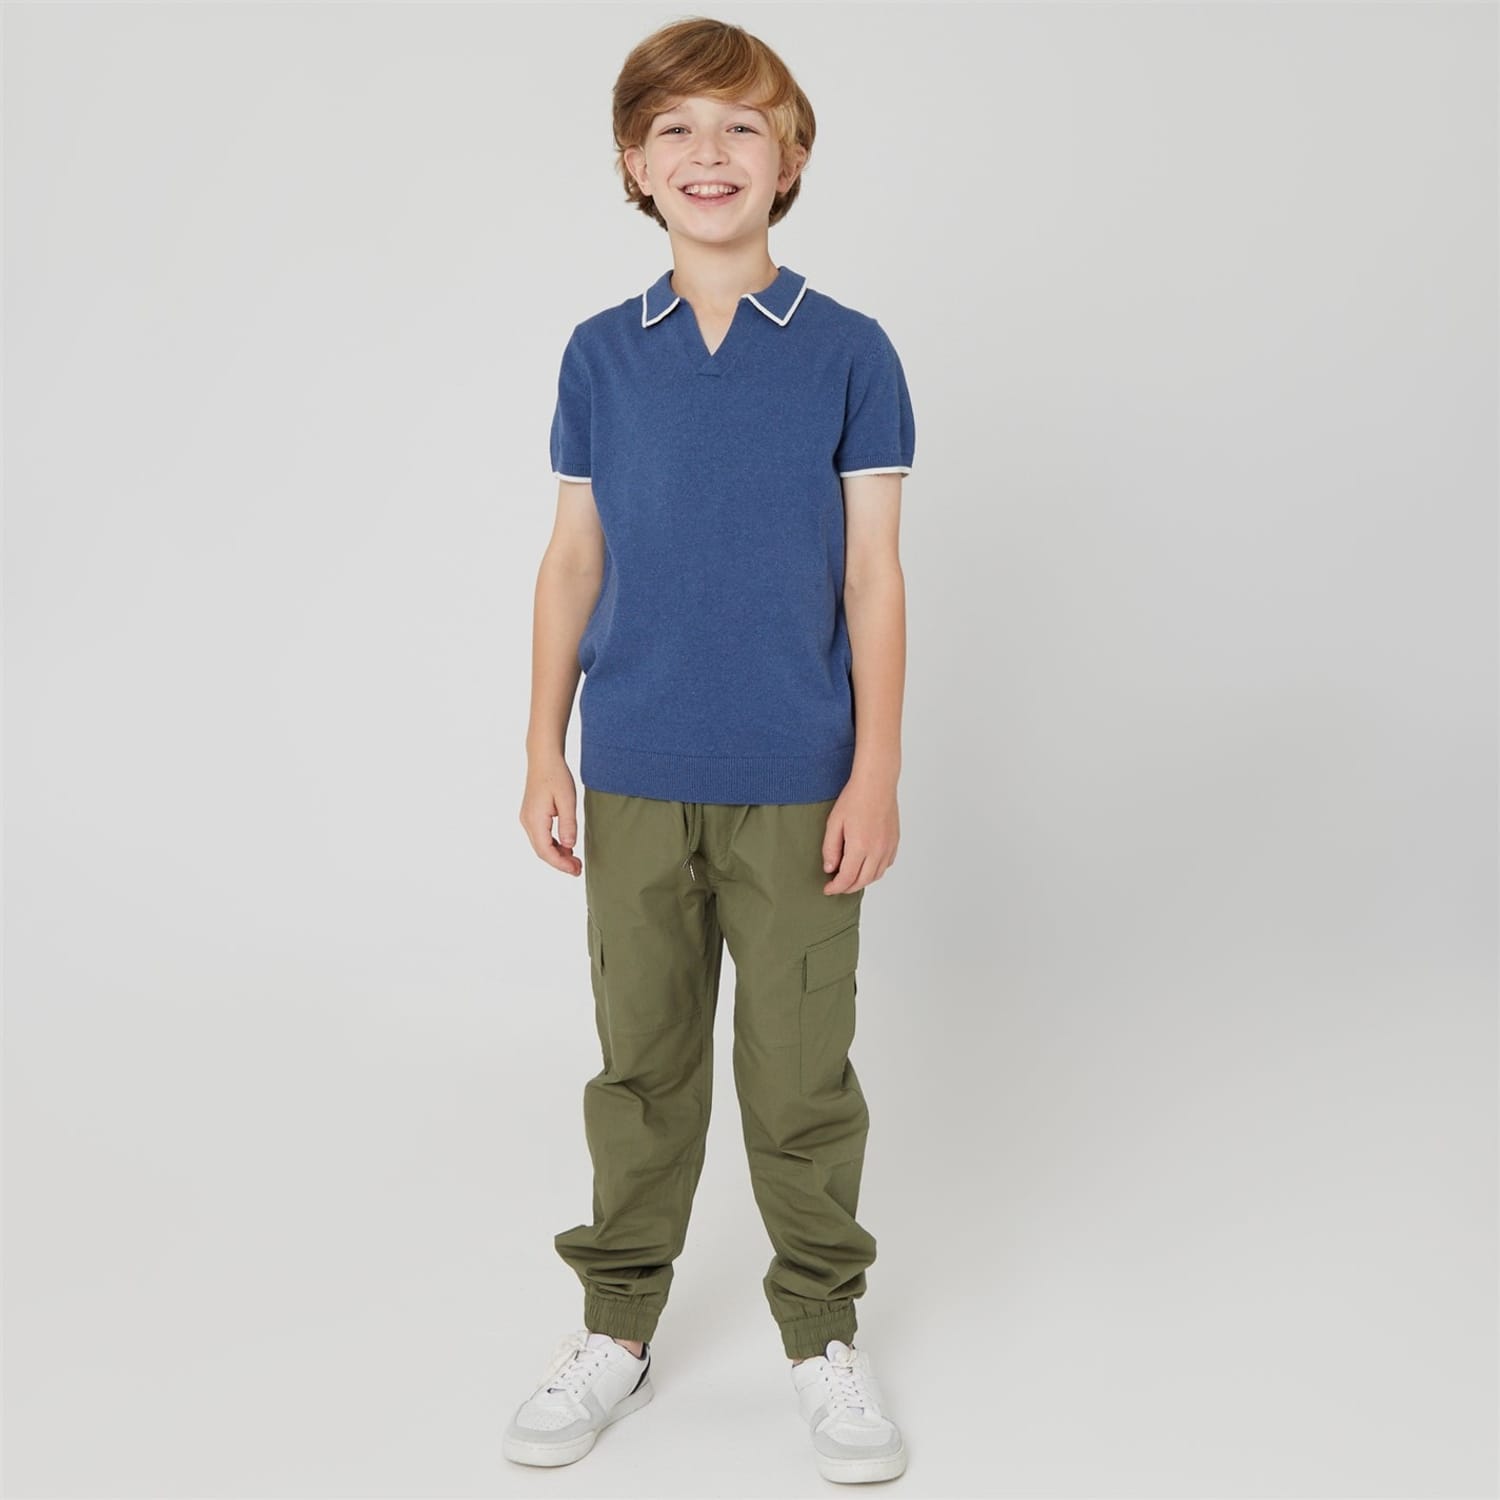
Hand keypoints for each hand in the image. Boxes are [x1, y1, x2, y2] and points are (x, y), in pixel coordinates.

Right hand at [521, 759, 582, 874]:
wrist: (543, 759)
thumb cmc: (556, 775)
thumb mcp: (567, 799)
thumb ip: (568, 824)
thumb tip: (570, 846)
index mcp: (535, 819)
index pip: (545, 851)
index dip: (560, 864)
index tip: (575, 870)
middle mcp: (527, 822)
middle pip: (542, 851)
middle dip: (560, 863)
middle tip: (578, 869)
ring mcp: (528, 819)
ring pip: (541, 845)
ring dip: (557, 855)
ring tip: (575, 861)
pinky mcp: (532, 816)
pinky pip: (541, 836)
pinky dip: (554, 845)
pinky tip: (567, 847)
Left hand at [821, 774, 898, 893]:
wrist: (876, 783)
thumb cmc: (854, 799)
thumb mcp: (834, 823)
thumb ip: (830, 848)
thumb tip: (830, 869)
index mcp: (860, 846)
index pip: (847, 878)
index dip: (836, 887)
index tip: (827, 889)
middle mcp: (877, 850)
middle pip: (862, 881)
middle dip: (848, 888)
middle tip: (836, 887)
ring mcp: (888, 846)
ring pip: (876, 875)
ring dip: (862, 881)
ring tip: (850, 878)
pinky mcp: (894, 841)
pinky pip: (886, 864)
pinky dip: (875, 871)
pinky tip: (866, 866)